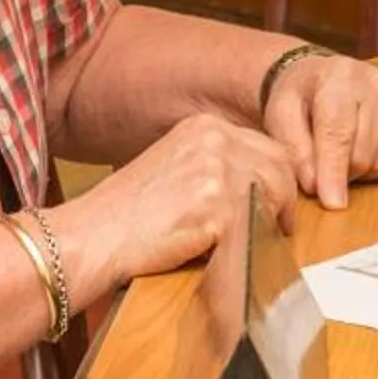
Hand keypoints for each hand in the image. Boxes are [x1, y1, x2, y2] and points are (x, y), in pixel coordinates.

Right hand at [63, 114, 298, 284]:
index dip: (277, 179)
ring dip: (270, 222)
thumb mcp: (176, 166)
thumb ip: (216, 166)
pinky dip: (251, 243)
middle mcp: (215, 139)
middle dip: (283, 201)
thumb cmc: (127, 212)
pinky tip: (231, 252)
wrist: (94, 235)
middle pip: (279, 167)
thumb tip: (259, 187)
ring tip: (252, 241)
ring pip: (275, 196)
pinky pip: (255, 227)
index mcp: (204, 126)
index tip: (275, 204)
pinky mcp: (218, 208)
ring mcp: (218, 171)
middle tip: (278, 228)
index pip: (267, 147)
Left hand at [262, 52, 377, 208]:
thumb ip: (294, 150)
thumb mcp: (281, 116)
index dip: (334, 172)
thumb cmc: (301, 97)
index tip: (332, 203)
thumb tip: (315, 185)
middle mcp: (376, 82)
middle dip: (342, 172)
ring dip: (363, 170)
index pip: (338, 134)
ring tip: (346, 151)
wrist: (325, 73)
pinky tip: (368, 145)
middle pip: (363, 155)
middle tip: (326, 162)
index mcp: (338, 78)